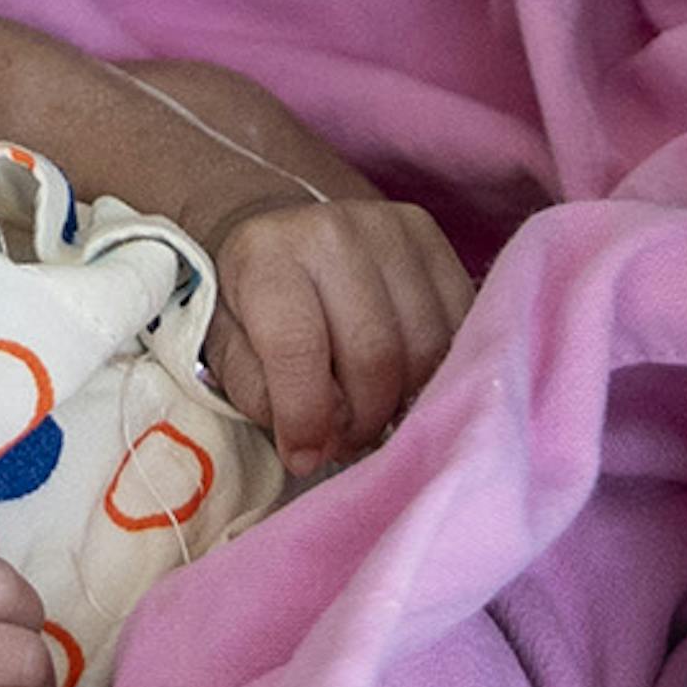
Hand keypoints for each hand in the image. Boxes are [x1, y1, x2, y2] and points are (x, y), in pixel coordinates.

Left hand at [200, 192, 476, 472]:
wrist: (287, 237)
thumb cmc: (253, 307)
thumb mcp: (227, 351)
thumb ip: (260, 396)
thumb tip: (312, 445)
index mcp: (267, 255)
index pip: (296, 346)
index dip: (305, 417)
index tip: (304, 457)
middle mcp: (333, 231)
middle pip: (373, 353)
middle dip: (360, 419)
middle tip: (345, 440)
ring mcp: (391, 229)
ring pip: (424, 346)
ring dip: (402, 401)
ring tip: (373, 413)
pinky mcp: (434, 240)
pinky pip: (459, 325)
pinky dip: (437, 371)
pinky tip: (406, 384)